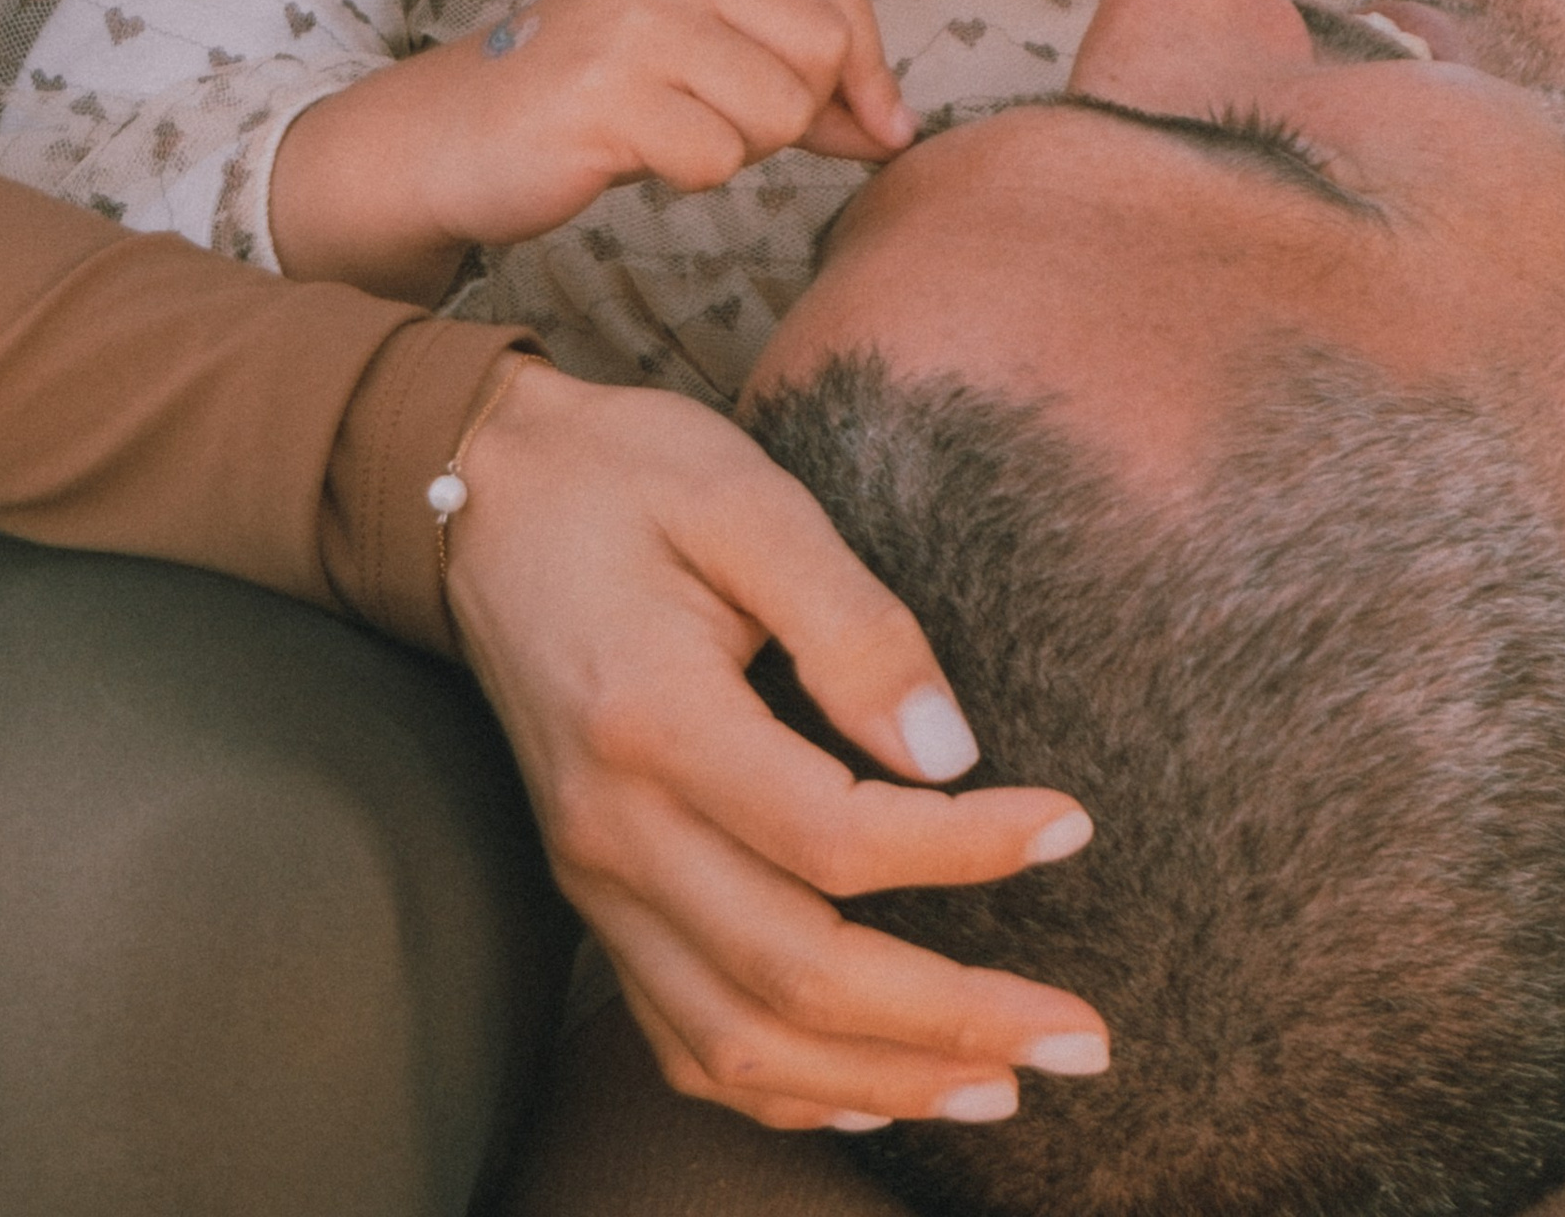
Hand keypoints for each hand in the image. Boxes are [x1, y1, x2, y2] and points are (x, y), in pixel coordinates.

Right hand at [270, 0, 914, 298]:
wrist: (455, 132)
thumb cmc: (593, 96)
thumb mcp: (701, 54)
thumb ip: (802, 80)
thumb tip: (898, 128)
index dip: (871, 68)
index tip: (873, 126)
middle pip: (822, 51)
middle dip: (797, 114)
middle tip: (727, 125)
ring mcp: (632, 25)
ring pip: (776, 110)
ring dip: (740, 149)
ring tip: (672, 133)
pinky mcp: (602, 97)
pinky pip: (713, 159)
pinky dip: (689, 175)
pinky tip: (634, 155)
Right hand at [448, 363, 1109, 1133]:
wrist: (480, 489)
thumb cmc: (624, 476)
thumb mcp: (745, 496)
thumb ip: (852, 621)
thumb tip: (949, 751)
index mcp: (652, 720)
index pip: (835, 838)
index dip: (968, 849)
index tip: (1071, 825)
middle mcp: (611, 828)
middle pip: (796, 976)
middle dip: (954, 1021)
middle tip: (1084, 1035)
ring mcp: (591, 878)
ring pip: (738, 1043)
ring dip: (880, 1080)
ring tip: (1003, 1087)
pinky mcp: (590, 894)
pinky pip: (681, 1039)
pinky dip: (783, 1089)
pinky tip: (875, 1087)